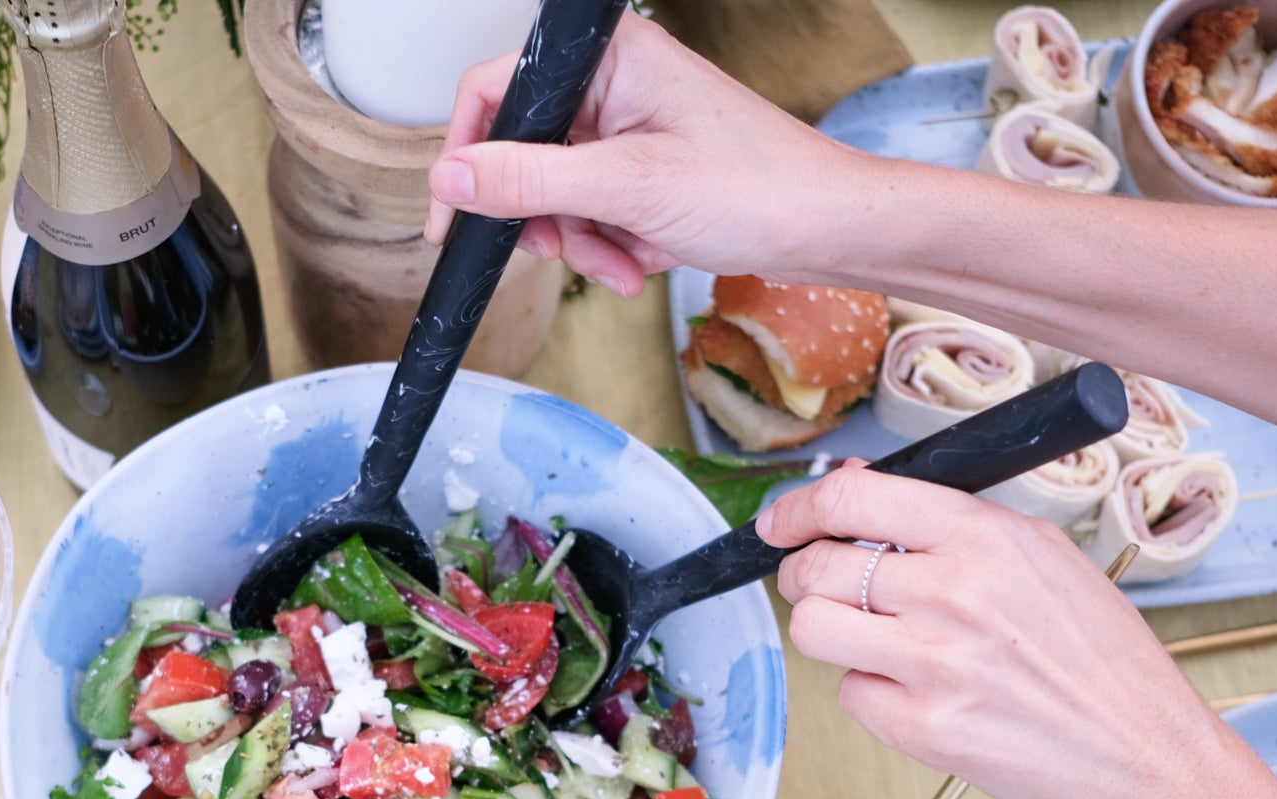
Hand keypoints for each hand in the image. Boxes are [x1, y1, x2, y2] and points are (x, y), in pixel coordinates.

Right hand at [424, 14, 856, 294]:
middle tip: (568, 250)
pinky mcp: (646, 172)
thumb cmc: (757, 187)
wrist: (824, 230)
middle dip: (548, 217)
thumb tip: (452, 177)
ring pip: (559, 195)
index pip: (497, 91)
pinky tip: (644, 262)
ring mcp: (630, 130)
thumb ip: (531, 181)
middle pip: (526, 153)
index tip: (452, 218)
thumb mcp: (628, 189)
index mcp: (607, 57)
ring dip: (584, 243)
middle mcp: (613, 84)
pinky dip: (612, 248)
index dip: (469, 157)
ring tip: (626, 264)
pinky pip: (596, 214)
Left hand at [758, 464, 1235, 798]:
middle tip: (825, 586)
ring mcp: (934, 665)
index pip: (851, 498)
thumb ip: (945, 521)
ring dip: (828, 631)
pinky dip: (871, 693)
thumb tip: (852, 489)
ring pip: (812, 629)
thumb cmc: (1097, 658)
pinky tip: (920, 693)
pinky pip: (849, 695)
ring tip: (873, 638)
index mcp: (986, 537)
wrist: (1140, 755)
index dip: (799, 508)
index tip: (782, 522)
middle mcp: (954, 594)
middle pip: (815, 568)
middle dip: (804, 575)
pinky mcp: (921, 728)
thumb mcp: (1039, 556)